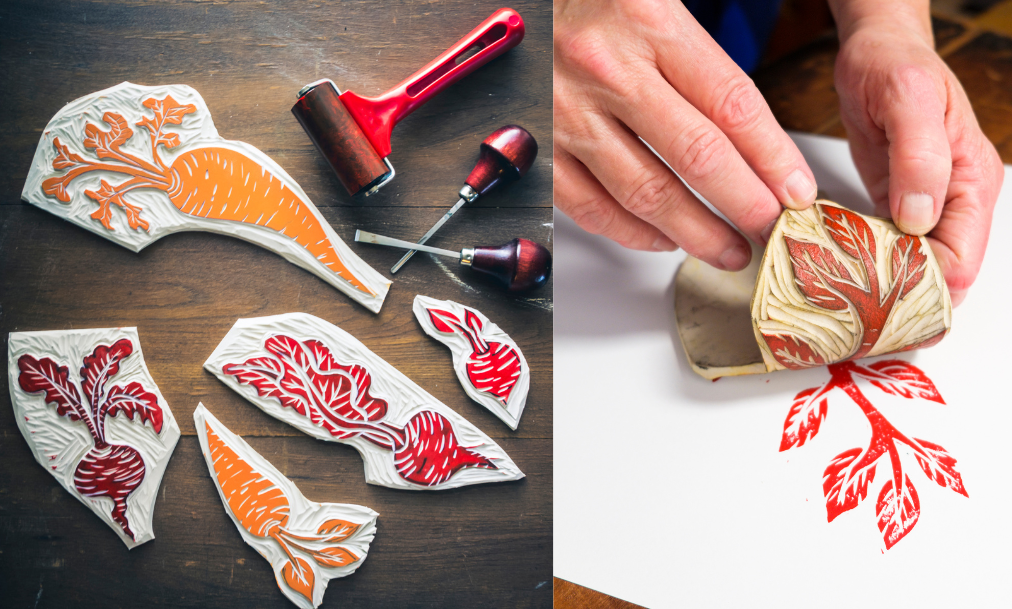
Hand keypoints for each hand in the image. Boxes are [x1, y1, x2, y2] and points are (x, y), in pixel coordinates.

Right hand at [553, 0, 817, 270]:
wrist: (513, 2)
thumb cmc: (587, 1)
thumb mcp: (654, 1)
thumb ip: (700, 60)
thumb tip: (751, 136)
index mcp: (649, 22)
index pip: (731, 103)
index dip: (773, 156)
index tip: (795, 190)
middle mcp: (608, 69)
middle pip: (697, 156)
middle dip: (745, 204)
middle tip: (771, 229)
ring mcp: (569, 112)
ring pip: (646, 192)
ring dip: (696, 231)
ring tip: (728, 248)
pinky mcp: (539, 145)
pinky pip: (592, 206)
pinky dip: (633, 233)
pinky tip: (664, 238)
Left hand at [831, 0, 1003, 305]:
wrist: (874, 51)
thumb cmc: (897, 66)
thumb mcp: (908, 100)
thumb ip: (920, 158)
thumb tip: (921, 218)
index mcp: (972, 183)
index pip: (962, 261)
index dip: (926, 287)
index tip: (882, 301)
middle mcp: (952, 202)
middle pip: (938, 274)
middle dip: (903, 296)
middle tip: (856, 315)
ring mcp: (922, 207)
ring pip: (910, 267)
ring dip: (881, 286)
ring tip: (844, 303)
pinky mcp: (893, 206)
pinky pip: (885, 248)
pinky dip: (865, 264)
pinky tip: (839, 274)